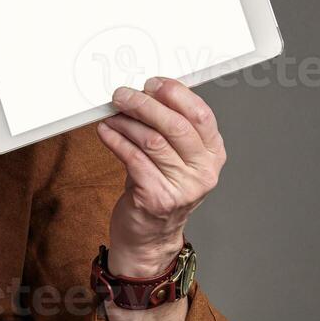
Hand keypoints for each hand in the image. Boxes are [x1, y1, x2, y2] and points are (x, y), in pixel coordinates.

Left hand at [96, 76, 225, 277]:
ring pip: (152, 140)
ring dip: (126, 121)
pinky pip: (132, 158)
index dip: (176, 94)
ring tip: (112, 114)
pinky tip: (106, 132)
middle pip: (175, 126)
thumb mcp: (176, 159)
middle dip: (145, 104)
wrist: (149, 237)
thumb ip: (170, 130)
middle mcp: (203, 171)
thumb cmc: (160, 189)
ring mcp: (182, 187)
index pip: (201, 115)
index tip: (153, 83)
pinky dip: (115, 140)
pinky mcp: (156, 197)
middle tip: (123, 95)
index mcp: (213, 155)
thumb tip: (148, 93)